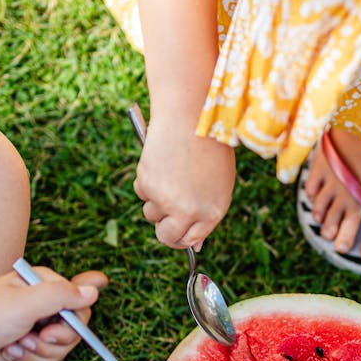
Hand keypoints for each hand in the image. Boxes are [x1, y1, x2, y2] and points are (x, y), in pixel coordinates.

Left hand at [0, 267, 107, 360]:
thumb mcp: (26, 302)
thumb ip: (63, 295)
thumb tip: (95, 291)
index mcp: (45, 285)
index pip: (81, 306)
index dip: (71, 326)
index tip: (49, 332)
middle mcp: (42, 303)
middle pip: (72, 332)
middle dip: (52, 344)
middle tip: (29, 339)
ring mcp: (34, 325)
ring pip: (58, 350)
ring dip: (36, 354)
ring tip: (13, 345)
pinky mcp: (24, 344)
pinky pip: (43, 360)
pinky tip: (8, 352)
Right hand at [134, 117, 235, 248]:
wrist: (192, 118)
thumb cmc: (209, 146)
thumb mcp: (219, 183)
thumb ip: (206, 211)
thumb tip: (195, 243)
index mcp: (214, 212)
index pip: (192, 239)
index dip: (182, 237)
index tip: (176, 232)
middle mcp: (190, 212)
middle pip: (167, 237)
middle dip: (164, 230)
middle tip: (163, 214)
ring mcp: (167, 201)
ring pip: (151, 213)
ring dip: (155, 199)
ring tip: (168, 173)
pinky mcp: (148, 186)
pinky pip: (142, 192)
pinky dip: (146, 181)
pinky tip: (160, 162)